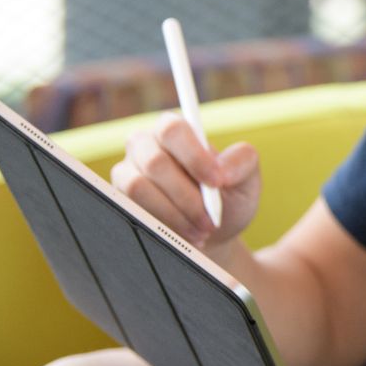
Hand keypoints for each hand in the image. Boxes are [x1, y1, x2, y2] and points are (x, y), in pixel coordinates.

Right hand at [111, 113, 261, 246]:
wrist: (210, 233)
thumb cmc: (228, 199)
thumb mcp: (246, 180)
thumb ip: (242, 163)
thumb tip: (222, 169)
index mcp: (175, 132)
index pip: (173, 130)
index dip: (194, 156)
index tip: (217, 182)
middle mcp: (144, 146)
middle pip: (154, 162)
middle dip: (187, 196)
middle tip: (210, 220)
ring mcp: (127, 172)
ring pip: (138, 187)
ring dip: (174, 214)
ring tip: (201, 231)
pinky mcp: (119, 199)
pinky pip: (132, 209)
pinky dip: (162, 225)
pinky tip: (184, 235)